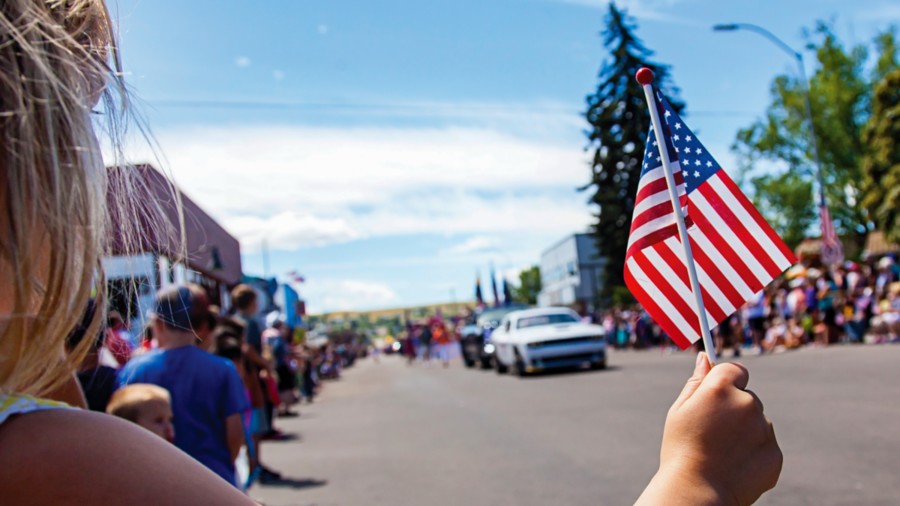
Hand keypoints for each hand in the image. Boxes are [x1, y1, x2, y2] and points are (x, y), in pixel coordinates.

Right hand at [637, 353, 781, 504]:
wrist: (696, 492)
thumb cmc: (681, 449)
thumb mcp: (679, 411)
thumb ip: (696, 382)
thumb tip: (704, 357)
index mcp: (721, 387)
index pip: (736, 370)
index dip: (725, 383)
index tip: (717, 396)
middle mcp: (747, 403)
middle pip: (747, 397)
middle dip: (734, 409)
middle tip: (713, 432)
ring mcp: (765, 429)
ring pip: (758, 423)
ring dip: (745, 432)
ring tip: (722, 453)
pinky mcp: (775, 454)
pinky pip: (765, 445)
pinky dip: (754, 453)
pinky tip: (734, 465)